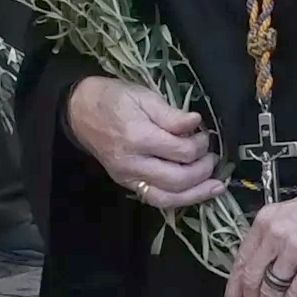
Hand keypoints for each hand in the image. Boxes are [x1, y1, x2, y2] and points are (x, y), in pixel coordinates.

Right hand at [68, 79, 223, 212]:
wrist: (80, 111)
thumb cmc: (114, 98)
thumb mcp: (144, 96)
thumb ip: (172, 115)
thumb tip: (197, 123)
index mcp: (137, 137)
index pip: (180, 152)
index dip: (200, 145)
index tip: (204, 135)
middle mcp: (132, 163)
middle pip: (177, 179)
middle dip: (202, 171)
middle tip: (212, 158)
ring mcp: (127, 177)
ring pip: (167, 198)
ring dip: (196, 195)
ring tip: (216, 187)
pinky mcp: (126, 184)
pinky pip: (155, 199)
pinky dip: (178, 200)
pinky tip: (195, 194)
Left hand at [227, 189, 296, 296]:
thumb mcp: (287, 216)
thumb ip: (269, 240)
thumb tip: (259, 274)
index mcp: (265, 220)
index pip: (242, 259)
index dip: (234, 287)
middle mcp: (276, 234)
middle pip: (253, 277)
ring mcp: (295, 249)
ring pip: (271, 289)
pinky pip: (294, 295)